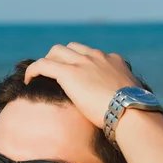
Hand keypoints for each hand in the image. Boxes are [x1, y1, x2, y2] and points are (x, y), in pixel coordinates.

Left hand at [24, 43, 140, 128]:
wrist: (130, 111)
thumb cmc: (134, 113)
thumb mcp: (132, 101)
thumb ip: (125, 100)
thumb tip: (128, 113)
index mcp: (113, 62)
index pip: (92, 55)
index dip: (81, 63)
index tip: (76, 76)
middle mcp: (97, 57)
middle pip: (73, 48)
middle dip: (62, 58)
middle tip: (55, 75)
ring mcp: (83, 62)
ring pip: (57, 51)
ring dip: (49, 61)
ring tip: (41, 77)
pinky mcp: (69, 72)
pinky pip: (44, 64)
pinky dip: (34, 70)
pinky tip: (28, 80)